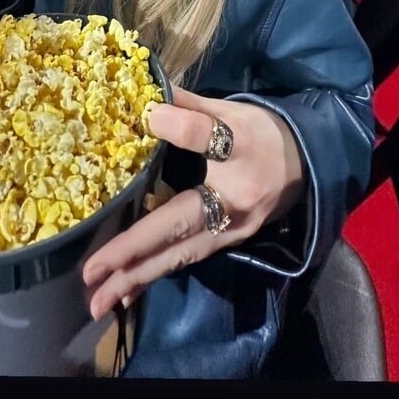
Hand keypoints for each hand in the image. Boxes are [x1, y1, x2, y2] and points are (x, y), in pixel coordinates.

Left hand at [82, 85, 304, 321]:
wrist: (308, 165)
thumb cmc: (264, 134)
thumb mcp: (234, 111)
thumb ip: (191, 107)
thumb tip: (149, 99)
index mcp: (241, 154)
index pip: (206, 137)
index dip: (179, 127)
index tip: (147, 117)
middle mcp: (235, 203)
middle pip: (179, 229)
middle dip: (133, 254)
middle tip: (91, 273)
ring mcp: (232, 231)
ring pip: (179, 257)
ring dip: (138, 278)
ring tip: (100, 298)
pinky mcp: (227, 243)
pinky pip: (187, 261)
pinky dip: (155, 276)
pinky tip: (127, 294)